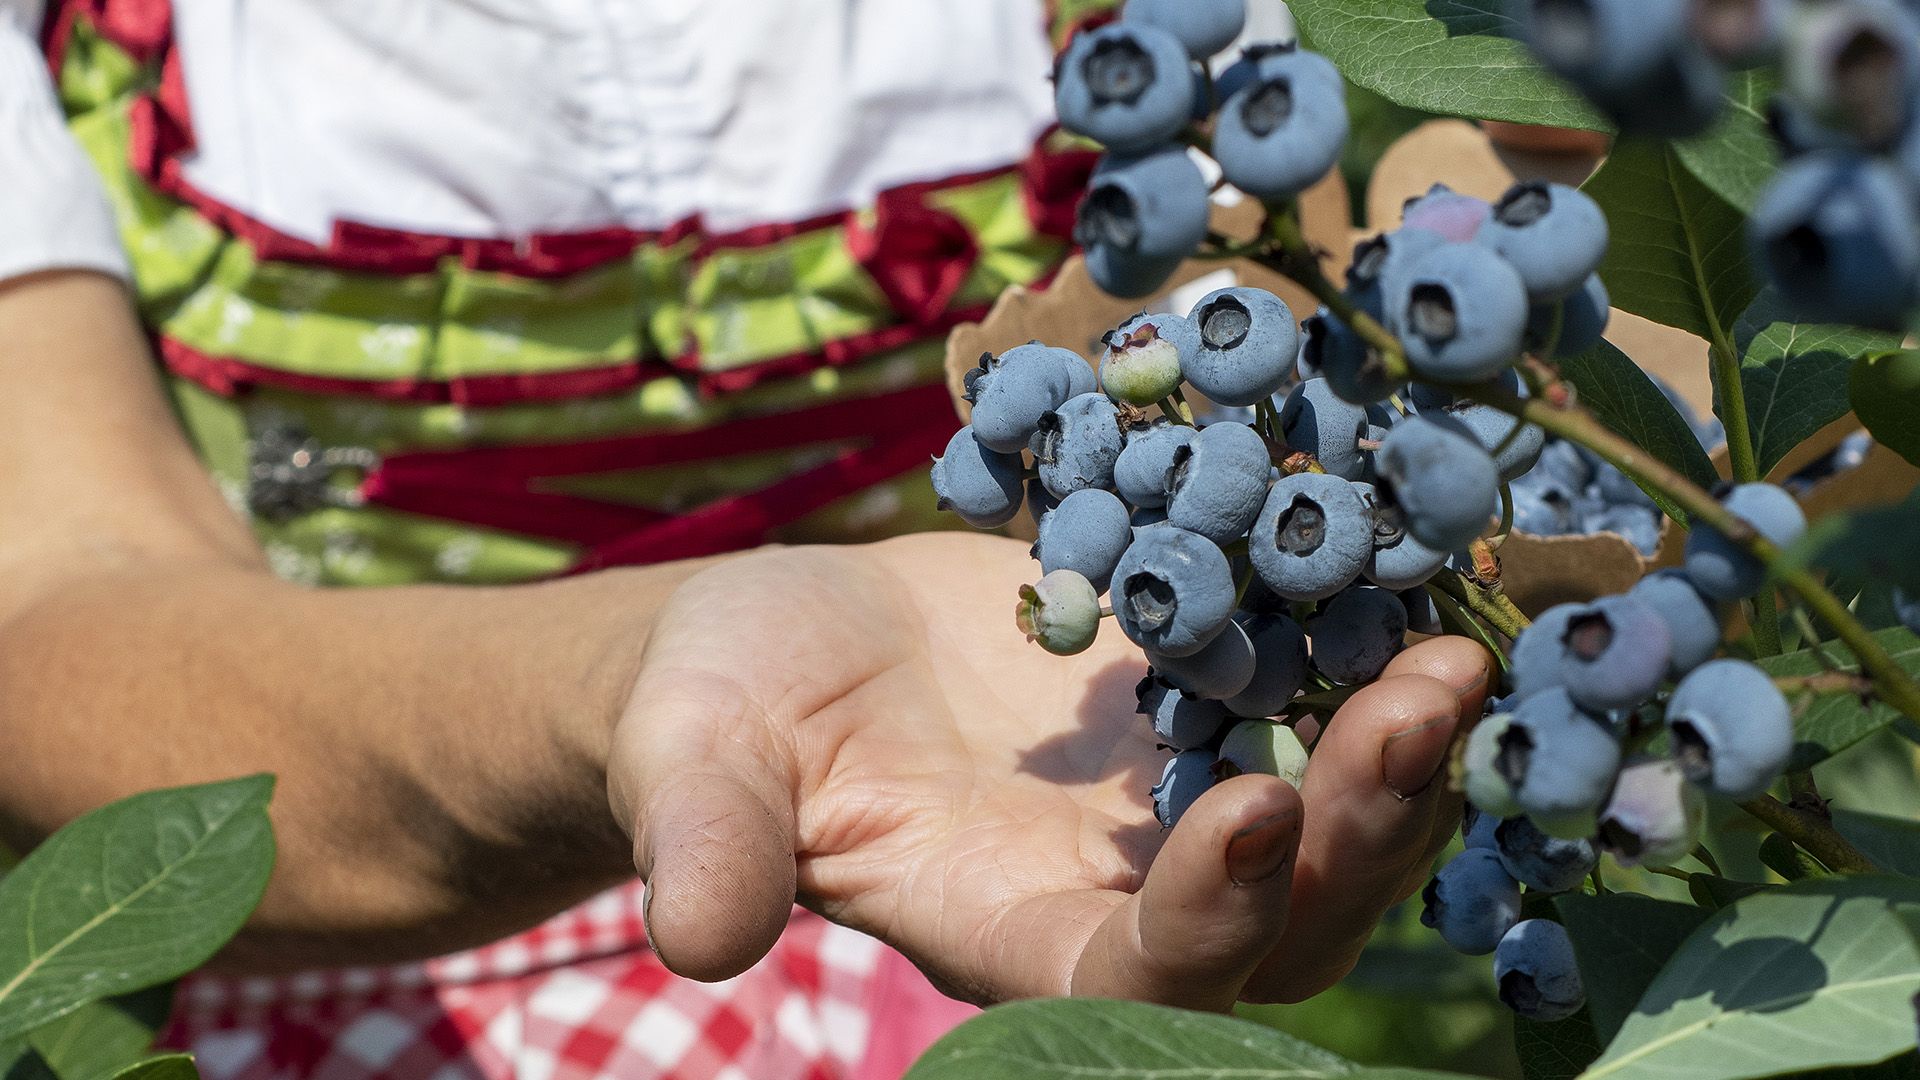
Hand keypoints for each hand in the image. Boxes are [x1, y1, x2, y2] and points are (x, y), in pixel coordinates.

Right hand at [607, 531, 1490, 1007]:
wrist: (777, 643)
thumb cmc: (716, 712)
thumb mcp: (694, 762)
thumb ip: (707, 841)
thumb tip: (694, 934)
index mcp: (1003, 930)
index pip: (1132, 979)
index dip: (1205, 924)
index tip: (1250, 808)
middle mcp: (1115, 888)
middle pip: (1281, 921)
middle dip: (1361, 832)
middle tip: (1421, 706)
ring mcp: (1167, 798)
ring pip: (1328, 825)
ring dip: (1403, 757)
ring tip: (1458, 650)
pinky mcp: (1190, 701)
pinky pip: (1309, 702)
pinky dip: (1368, 654)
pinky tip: (1413, 569)